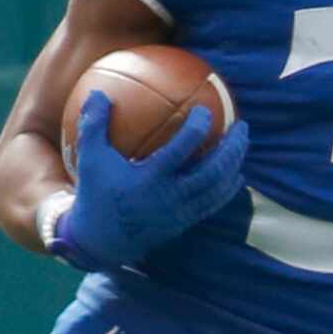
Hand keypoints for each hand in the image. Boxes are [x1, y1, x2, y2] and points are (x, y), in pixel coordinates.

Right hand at [56, 91, 248, 270]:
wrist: (101, 240)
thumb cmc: (96, 193)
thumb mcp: (90, 158)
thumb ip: (94, 125)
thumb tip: (99, 92)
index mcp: (150, 179)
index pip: (181, 151)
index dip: (197, 129)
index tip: (205, 110)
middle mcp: (170, 197)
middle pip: (212, 172)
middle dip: (232, 148)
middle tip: (242, 125)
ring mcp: (180, 212)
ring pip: (218, 189)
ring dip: (235, 165)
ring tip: (242, 144)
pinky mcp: (185, 222)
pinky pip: (214, 203)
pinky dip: (228, 186)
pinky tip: (234, 172)